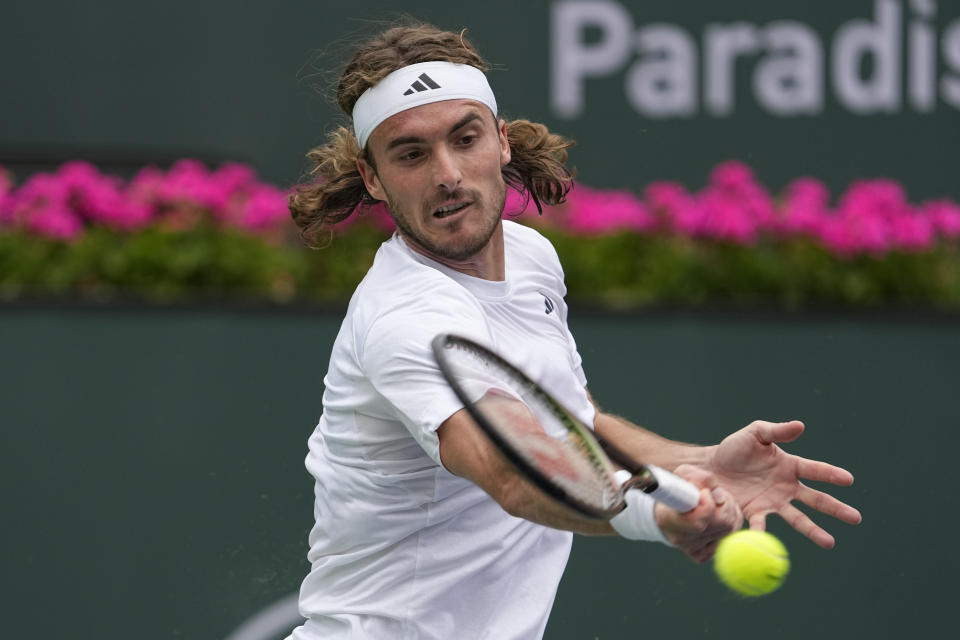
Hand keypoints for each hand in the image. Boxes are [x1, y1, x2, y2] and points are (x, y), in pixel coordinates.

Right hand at [655, 465, 742, 562]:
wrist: (663, 511)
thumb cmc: (675, 488)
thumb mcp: (683, 474)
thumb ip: (701, 478)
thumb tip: (718, 494)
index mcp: (668, 518)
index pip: (699, 520)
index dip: (708, 505)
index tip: (705, 492)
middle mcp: (680, 538)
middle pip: (722, 523)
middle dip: (725, 503)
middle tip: (716, 494)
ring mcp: (691, 549)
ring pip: (728, 530)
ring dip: (729, 512)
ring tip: (718, 502)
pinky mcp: (701, 555)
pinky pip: (727, 540)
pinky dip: (729, 526)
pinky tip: (718, 517)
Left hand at [706, 420, 861, 547]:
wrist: (710, 467)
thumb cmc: (735, 448)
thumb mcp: (755, 434)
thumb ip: (776, 431)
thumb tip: (800, 426)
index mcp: (789, 466)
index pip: (815, 470)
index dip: (831, 474)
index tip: (848, 479)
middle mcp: (786, 487)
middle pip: (816, 499)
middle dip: (836, 508)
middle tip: (856, 518)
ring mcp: (772, 502)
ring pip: (798, 518)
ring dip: (813, 531)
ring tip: (829, 543)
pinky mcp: (755, 512)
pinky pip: (762, 524)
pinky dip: (764, 532)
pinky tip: (766, 542)